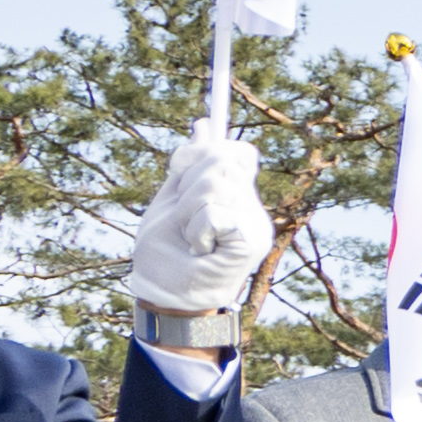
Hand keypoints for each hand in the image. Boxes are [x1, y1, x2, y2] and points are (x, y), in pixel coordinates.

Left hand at [124, 131, 271, 318]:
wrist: (165, 296)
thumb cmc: (166, 253)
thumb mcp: (171, 198)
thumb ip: (188, 165)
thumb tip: (203, 125)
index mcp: (238, 194)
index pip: (237, 152)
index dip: (206, 157)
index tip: (183, 181)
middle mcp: (253, 207)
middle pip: (220, 160)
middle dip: (188, 187)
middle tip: (186, 222)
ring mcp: (256, 224)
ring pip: (213, 186)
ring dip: (188, 213)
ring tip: (191, 238)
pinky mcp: (250, 241)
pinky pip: (214, 213)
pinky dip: (196, 230)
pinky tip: (200, 250)